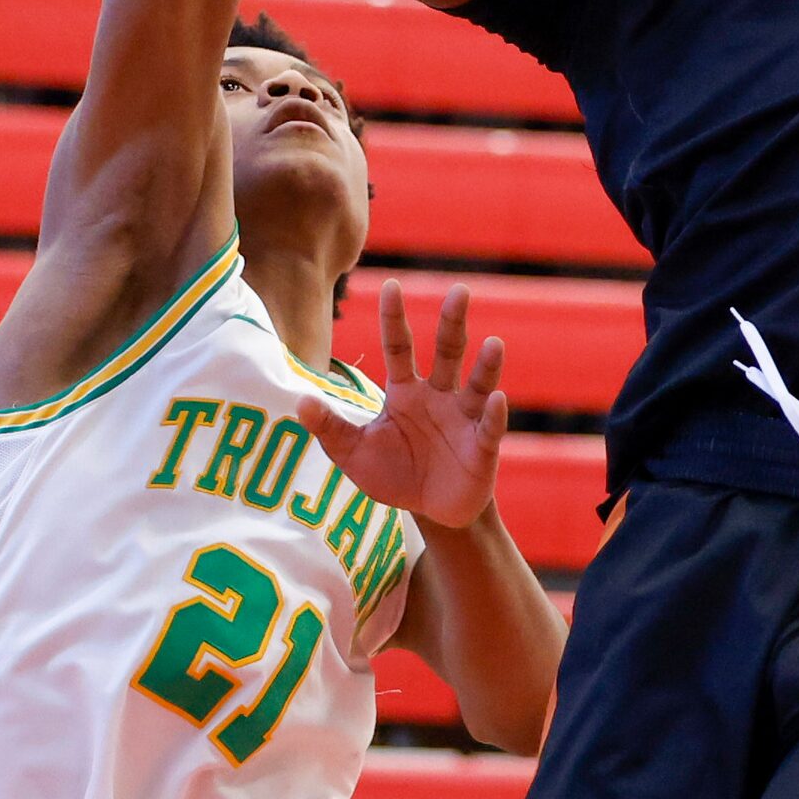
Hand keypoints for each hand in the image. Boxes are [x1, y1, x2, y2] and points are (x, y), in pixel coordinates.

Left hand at [298, 279, 508, 530]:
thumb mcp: (353, 453)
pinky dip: (494, 414)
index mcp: (405, 392)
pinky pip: (489, 427)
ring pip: (477, 384)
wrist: (430, 512)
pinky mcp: (482, 446)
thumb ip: (330, 428)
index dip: (395, 319)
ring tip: (493, 343)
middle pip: (447, 352)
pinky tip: (497, 399)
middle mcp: (438, 396)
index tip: (391, 285)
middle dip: (452, 322)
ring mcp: (464, 418)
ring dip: (486, 365)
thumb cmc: (393, 474)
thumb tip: (300, 402)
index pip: (399, 347)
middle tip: (459, 291)